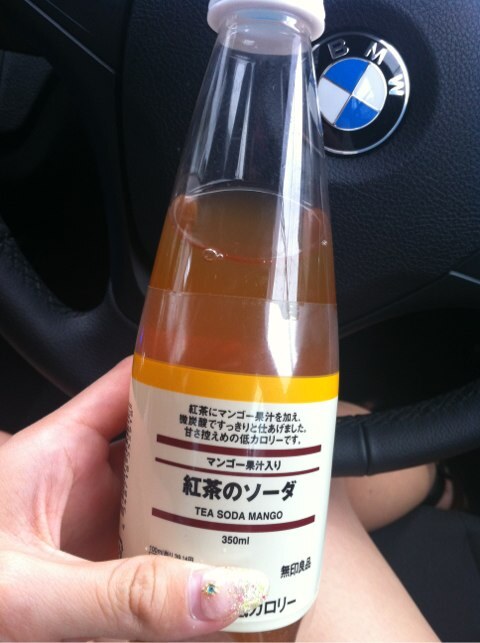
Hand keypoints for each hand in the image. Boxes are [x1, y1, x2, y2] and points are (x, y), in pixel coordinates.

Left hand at [0, 358, 266, 640]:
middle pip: (163, 440)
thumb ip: (120, 598)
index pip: (131, 386)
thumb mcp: (28, 594)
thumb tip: (221, 593)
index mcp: (57, 450)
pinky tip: (228, 568)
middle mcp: (82, 481)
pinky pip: (160, 550)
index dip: (183, 370)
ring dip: (210, 500)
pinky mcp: (101, 570)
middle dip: (215, 441)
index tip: (236, 371)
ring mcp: (94, 526)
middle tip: (271, 446)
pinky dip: (194, 555)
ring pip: (167, 495)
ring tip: (267, 502)